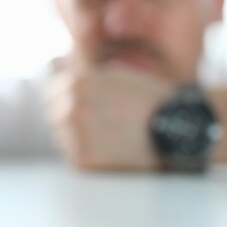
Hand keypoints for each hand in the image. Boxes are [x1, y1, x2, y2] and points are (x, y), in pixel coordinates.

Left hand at [45, 58, 174, 170]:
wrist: (177, 129)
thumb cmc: (145, 98)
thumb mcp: (111, 72)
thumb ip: (79, 69)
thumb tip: (52, 65)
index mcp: (75, 83)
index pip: (49, 89)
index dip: (64, 93)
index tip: (85, 100)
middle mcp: (70, 109)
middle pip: (52, 112)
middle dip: (69, 113)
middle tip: (102, 118)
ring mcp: (75, 136)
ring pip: (60, 134)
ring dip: (75, 133)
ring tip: (108, 132)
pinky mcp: (83, 161)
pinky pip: (72, 154)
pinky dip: (85, 152)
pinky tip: (109, 146)